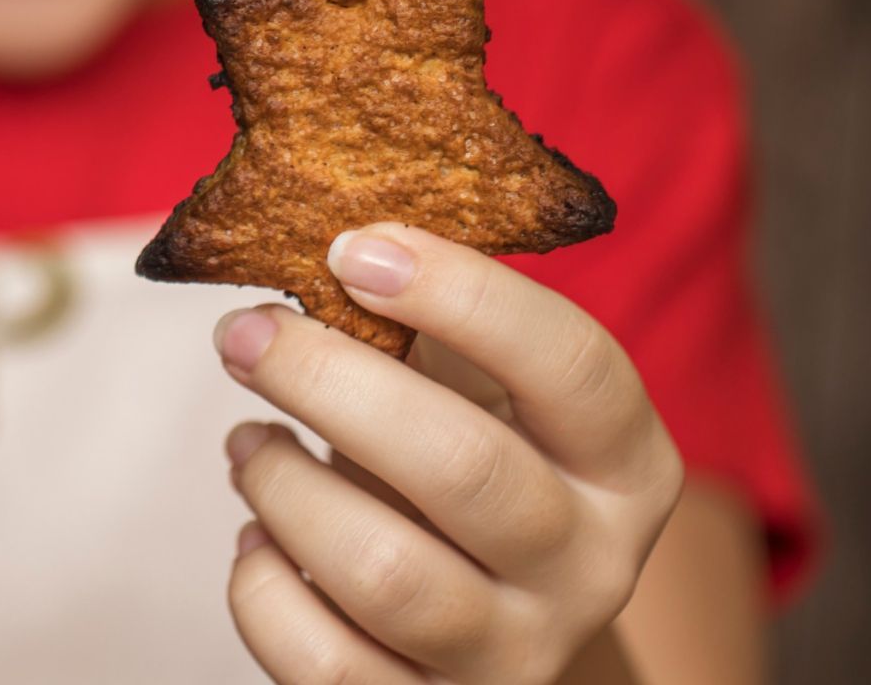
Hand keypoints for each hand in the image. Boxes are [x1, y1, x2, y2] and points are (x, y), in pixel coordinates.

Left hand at [217, 223, 682, 684]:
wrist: (495, 626)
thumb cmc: (468, 467)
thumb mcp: (482, 393)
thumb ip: (423, 323)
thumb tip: (300, 229)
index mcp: (626, 464)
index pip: (571, 365)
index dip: (460, 294)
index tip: (349, 248)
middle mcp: (590, 567)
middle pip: (463, 469)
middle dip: (328, 382)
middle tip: (244, 334)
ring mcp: (514, 654)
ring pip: (387, 575)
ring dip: (286, 487)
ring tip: (248, 442)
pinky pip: (325, 663)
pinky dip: (262, 590)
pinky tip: (255, 539)